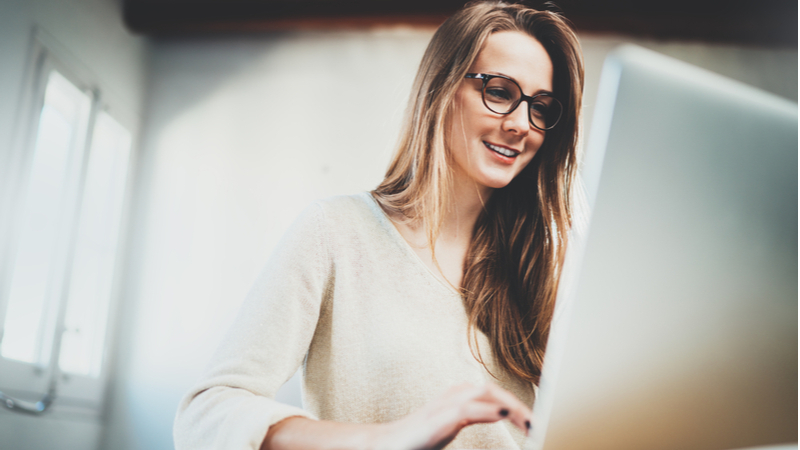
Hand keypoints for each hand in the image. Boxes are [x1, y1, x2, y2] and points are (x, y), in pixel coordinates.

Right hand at [376, 381, 531, 449]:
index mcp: (457, 397)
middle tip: (539, 424)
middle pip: (492, 390)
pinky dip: (487, 409)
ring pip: (483, 393)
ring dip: (510, 406)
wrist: (384, 445)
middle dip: (518, 404)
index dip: (516, 404)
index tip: (535, 420)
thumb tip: (500, 413)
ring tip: (530, 422)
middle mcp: (452, 395)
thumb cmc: (416, 440)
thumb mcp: (450, 427)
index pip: (493, 393)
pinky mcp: (437, 419)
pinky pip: (466, 408)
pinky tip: (503, 413)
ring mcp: (443, 405)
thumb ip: (473, 416)